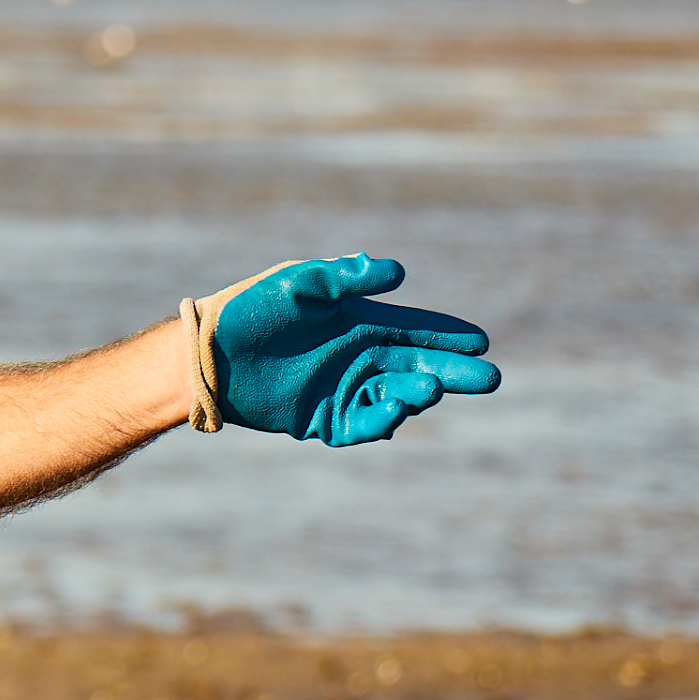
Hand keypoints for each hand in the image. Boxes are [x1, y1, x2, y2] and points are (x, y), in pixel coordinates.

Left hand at [189, 256, 498, 446]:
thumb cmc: (253, 309)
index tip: (480, 342)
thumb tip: (399, 274)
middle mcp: (360, 358)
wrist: (209, 354)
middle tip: (489, 379)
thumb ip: (346, 276)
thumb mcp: (299, 282)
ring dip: (417, 395)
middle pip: (419, 367)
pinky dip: (381, 422)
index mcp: (360, 322)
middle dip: (454, 372)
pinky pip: (362, 425)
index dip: (447, 336)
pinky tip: (394, 414)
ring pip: (397, 398)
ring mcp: (344, 391)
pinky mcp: (324, 420)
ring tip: (428, 388)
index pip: (415, 330)